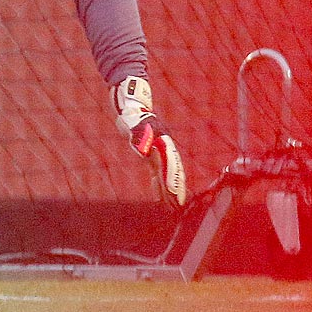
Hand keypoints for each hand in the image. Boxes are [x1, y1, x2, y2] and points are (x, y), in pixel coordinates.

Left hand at [110, 76, 185, 206]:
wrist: (133, 105)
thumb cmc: (132, 114)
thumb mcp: (133, 124)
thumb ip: (140, 136)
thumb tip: (145, 152)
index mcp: (162, 142)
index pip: (169, 165)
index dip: (172, 179)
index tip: (174, 194)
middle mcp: (164, 148)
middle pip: (172, 171)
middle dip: (176, 189)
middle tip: (179, 206)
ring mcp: (159, 151)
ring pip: (167, 174)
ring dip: (170, 190)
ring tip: (174, 206)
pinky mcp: (152, 154)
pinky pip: (158, 172)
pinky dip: (159, 184)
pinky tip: (160, 196)